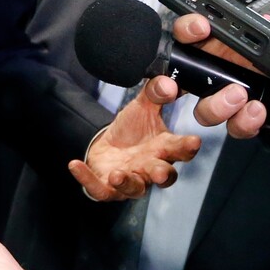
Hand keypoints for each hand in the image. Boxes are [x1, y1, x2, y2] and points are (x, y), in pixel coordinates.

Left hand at [68, 75, 200, 200]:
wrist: (108, 147)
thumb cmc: (132, 131)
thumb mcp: (142, 107)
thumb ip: (155, 94)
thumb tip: (168, 81)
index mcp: (164, 148)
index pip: (181, 149)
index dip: (188, 146)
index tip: (194, 141)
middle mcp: (151, 167)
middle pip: (164, 175)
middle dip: (162, 174)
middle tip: (159, 172)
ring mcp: (131, 179)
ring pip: (135, 188)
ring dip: (127, 182)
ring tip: (117, 175)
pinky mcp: (109, 187)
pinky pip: (100, 188)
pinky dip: (87, 179)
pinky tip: (75, 165)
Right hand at [169, 13, 269, 137]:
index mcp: (215, 34)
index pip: (182, 34)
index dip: (183, 30)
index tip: (200, 26)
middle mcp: (216, 64)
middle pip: (179, 78)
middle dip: (168, 84)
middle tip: (187, 79)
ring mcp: (231, 88)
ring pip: (202, 108)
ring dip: (214, 105)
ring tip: (239, 94)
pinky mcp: (252, 111)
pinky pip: (236, 125)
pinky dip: (242, 122)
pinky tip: (257, 108)